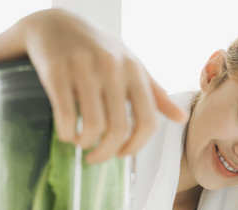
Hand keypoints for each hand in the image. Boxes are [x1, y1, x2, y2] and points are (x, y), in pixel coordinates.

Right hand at [18, 9, 186, 162]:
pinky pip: (65, 115)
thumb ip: (155, 94)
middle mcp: (112, 69)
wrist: (56, 24)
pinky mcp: (57, 72)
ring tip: (81, 142)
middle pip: (118, 129)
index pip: (147, 121)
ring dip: (85, 143)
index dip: (136, 146)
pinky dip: (66, 133)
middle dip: (106, 153)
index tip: (122, 154)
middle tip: (96, 157)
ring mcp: (84, 69)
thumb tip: (181, 118)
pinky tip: (67, 133)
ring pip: (92, 126)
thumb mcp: (130, 65)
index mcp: (134, 71)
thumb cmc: (98, 50)